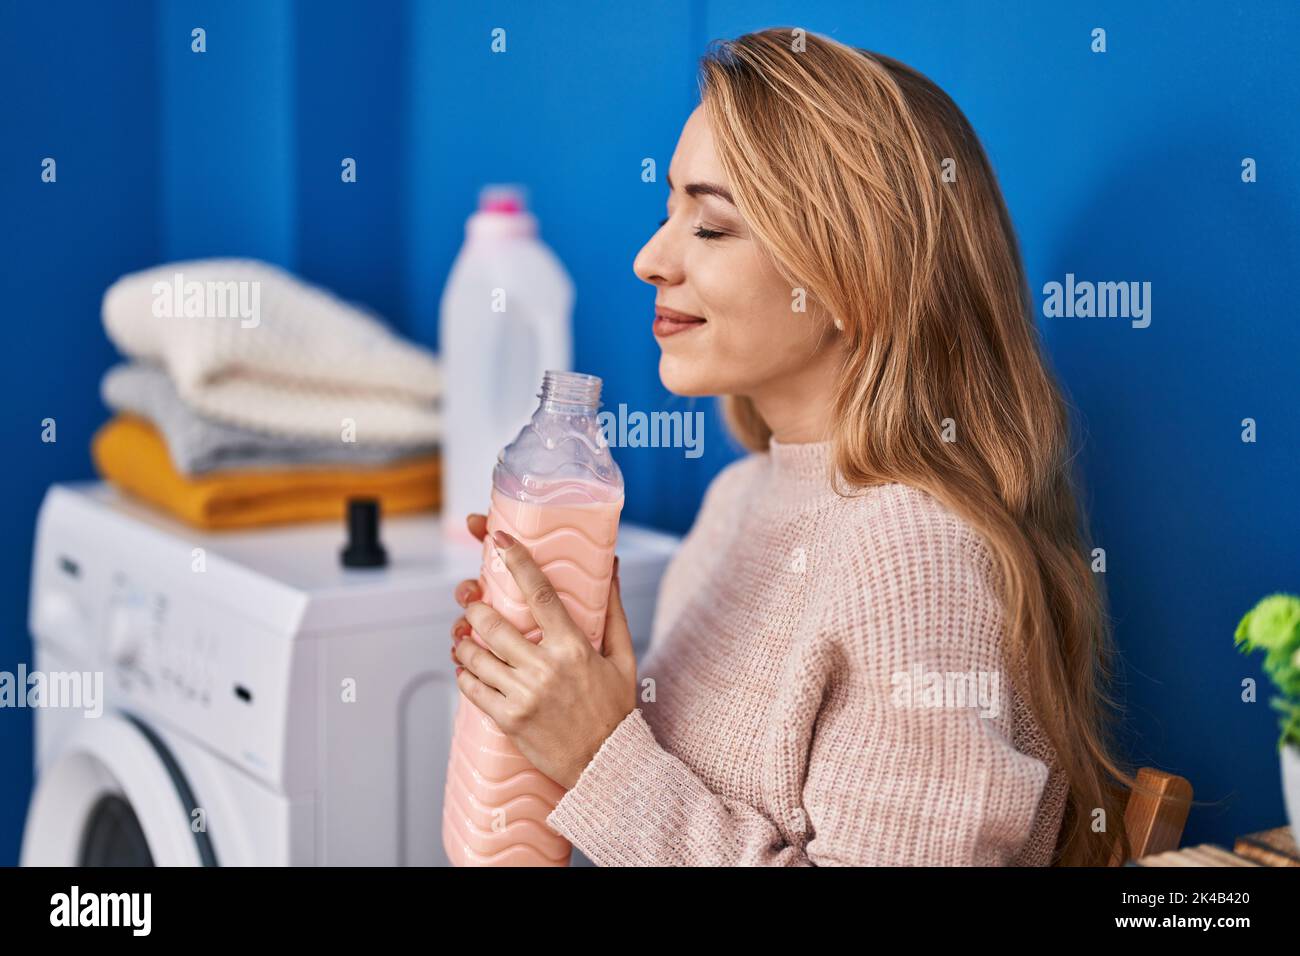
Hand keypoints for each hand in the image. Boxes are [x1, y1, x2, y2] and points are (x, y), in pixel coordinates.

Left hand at [448, 513, 636, 789]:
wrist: (606, 765)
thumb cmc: (614, 709)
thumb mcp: (621, 657)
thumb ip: (612, 610)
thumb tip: (610, 566)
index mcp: (573, 647)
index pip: (540, 594)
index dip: (517, 562)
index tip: (499, 541)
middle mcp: (545, 668)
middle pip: (492, 623)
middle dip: (474, 608)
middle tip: (472, 603)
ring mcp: (524, 695)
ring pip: (474, 656)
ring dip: (462, 642)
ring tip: (464, 639)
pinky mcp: (509, 719)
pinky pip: (471, 688)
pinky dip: (464, 675)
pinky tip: (467, 670)